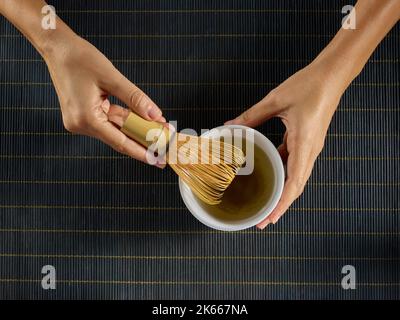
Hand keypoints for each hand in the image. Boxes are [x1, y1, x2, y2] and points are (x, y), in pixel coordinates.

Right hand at [44, 35, 164, 165]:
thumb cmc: (80, 58)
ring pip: (114, 130)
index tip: (157, 159)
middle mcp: (80, 125)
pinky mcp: (82, 115)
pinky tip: (140, 120)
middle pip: (118, 137)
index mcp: (85, 119)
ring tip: (158, 129)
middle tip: (164, 145)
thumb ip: (135, 99)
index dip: (141, 151)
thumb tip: (155, 115)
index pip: (120, 142)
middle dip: (142, 140)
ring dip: (135, 129)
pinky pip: (108, 121)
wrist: (57, 48)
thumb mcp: (112, 78)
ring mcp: (80, 121)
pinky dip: (124, 120)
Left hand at [226, 62, 343, 228]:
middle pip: (296, 186)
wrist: (332, 75)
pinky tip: (270, 173)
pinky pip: (294, 162)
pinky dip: (283, 173)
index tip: (270, 218)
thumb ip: (252, 116)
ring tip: (266, 202)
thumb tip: (231, 125)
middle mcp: (310, 150)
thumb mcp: (276, 101)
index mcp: (304, 144)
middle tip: (264, 219)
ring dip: (282, 191)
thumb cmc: (309, 85)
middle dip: (281, 205)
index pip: (294, 183)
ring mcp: (310, 147)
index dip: (282, 204)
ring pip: (296, 177)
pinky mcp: (306, 141)